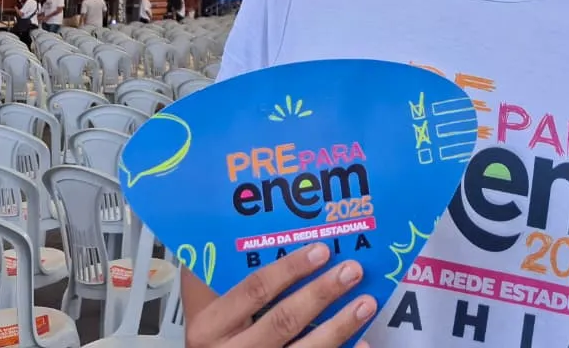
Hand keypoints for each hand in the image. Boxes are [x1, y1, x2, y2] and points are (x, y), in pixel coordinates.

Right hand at [186, 243, 376, 347]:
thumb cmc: (212, 339)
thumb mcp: (202, 311)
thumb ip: (213, 279)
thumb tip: (229, 232)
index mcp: (211, 326)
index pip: (254, 291)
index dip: (289, 269)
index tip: (321, 250)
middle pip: (283, 320)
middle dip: (321, 294)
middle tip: (352, 270)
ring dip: (339, 326)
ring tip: (366, 303)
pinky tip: (363, 344)